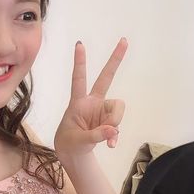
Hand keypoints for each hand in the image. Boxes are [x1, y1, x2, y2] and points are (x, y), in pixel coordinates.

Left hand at [54, 38, 126, 157]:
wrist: (73, 153)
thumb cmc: (70, 142)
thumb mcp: (78, 141)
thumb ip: (95, 135)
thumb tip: (113, 130)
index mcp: (78, 102)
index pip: (78, 79)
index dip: (80, 63)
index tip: (80, 44)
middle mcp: (92, 102)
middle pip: (106, 78)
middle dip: (115, 60)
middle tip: (124, 40)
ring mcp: (102, 110)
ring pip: (117, 109)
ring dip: (114, 123)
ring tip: (104, 138)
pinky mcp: (109, 120)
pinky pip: (118, 125)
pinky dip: (115, 136)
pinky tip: (110, 145)